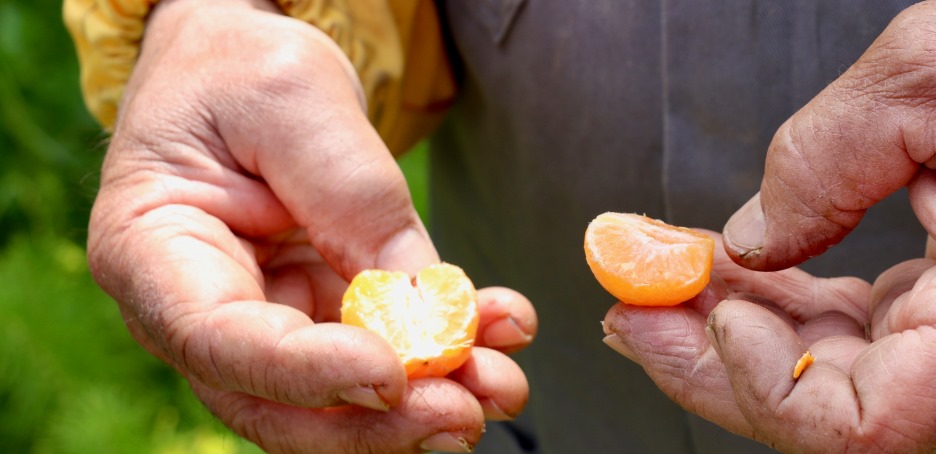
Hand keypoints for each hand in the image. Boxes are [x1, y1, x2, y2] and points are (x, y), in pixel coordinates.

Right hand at [87, 0, 535, 451]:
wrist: (240, 65)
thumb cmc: (241, 70)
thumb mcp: (295, 101)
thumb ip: (353, 200)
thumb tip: (424, 309)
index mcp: (150, 251)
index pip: (221, 341)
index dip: (309, 374)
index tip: (391, 375)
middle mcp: (196, 309)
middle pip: (279, 402)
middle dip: (378, 422)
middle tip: (464, 411)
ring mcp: (260, 322)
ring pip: (337, 399)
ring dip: (425, 401)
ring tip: (501, 382)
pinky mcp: (317, 318)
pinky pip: (379, 354)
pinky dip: (442, 351)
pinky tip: (502, 330)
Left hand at [604, 0, 935, 450]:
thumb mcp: (923, 77)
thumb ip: (817, 166)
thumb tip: (745, 243)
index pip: (875, 428)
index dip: (775, 391)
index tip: (716, 311)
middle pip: (829, 415)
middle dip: (713, 366)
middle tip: (627, 309)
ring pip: (827, 380)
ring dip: (727, 338)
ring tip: (650, 284)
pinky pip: (845, 335)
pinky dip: (773, 308)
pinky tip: (715, 274)